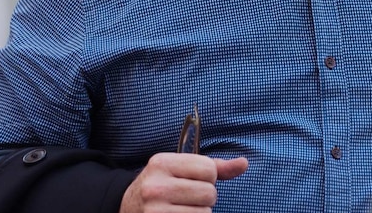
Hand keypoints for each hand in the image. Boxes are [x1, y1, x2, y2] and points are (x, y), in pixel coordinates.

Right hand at [120, 153, 247, 212]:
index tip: (194, 180)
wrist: (127, 207)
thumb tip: (244, 163)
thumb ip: (214, 166)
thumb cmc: (162, 185)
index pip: (208, 169)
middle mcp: (155, 187)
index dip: (209, 177)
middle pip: (209, 193)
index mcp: (161, 163)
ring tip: (183, 208)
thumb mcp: (180, 169)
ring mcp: (155, 211)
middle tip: (189, 197)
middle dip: (206, 197)